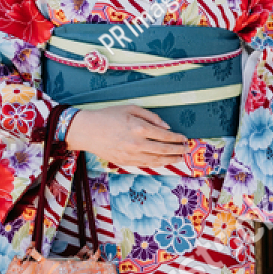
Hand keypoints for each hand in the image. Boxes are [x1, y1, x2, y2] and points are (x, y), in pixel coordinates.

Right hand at [64, 105, 188, 168]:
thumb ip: (151, 117)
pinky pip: (145, 165)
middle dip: (177, 150)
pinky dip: (157, 164)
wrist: (86, 130)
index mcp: (139, 128)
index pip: (164, 135)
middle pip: (163, 150)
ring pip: (156, 160)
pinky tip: (164, 162)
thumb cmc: (108, 116)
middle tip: (186, 149)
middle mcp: (137, 143)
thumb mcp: (130, 108)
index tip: (184, 138)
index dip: (177, 138)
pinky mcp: (124, 162)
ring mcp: (130, 155)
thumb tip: (166, 127)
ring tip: (180, 158)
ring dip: (171, 159)